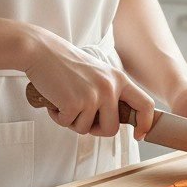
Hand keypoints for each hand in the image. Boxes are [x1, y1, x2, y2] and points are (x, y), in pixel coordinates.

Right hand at [23, 28, 154, 139]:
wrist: (41, 51)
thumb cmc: (66, 64)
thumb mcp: (98, 74)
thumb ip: (110, 93)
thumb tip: (116, 120)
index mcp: (119, 79)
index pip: (145, 104)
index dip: (145, 123)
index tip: (139, 134)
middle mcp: (110, 87)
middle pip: (112, 129)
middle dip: (95, 129)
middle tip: (80, 116)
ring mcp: (93, 95)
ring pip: (87, 129)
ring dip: (73, 121)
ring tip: (65, 100)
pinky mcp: (74, 103)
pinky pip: (68, 124)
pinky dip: (58, 117)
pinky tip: (55, 100)